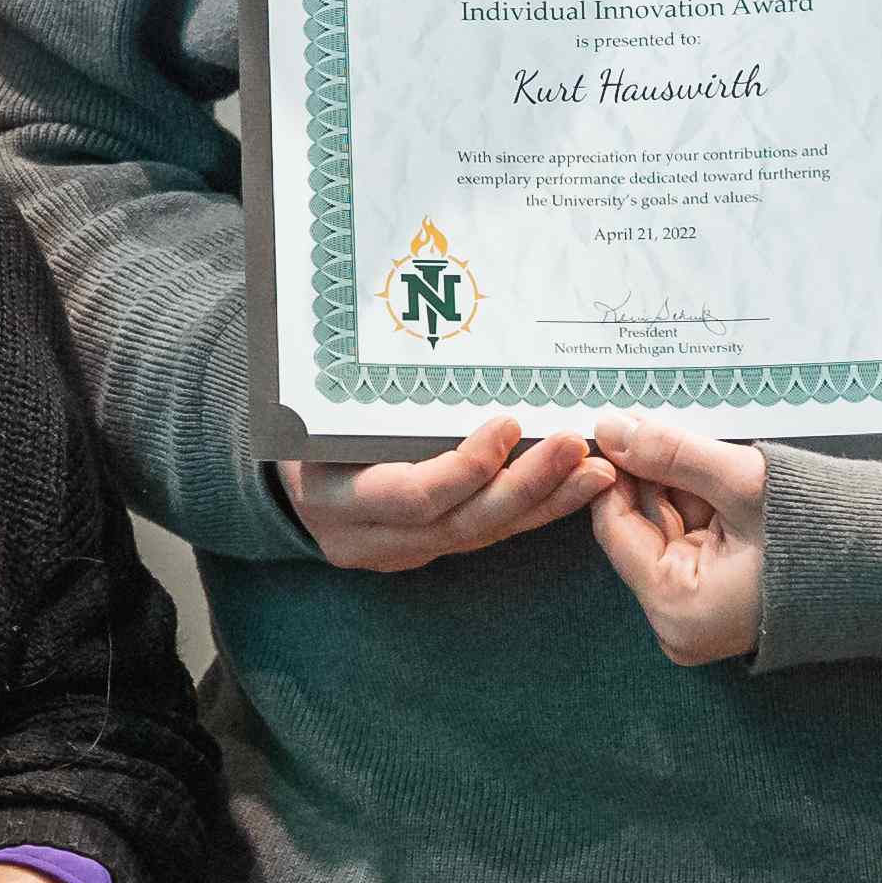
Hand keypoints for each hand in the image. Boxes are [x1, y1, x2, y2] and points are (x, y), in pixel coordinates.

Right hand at [279, 416, 611, 572]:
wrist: (284, 474)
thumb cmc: (301, 422)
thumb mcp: (318, 407)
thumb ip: (366, 394)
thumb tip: (427, 331)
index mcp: (334, 499)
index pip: (412, 496)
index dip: (466, 467)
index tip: (510, 425)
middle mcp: (367, 537)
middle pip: (460, 523)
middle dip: (526, 486)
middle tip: (578, 448)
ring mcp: (400, 551)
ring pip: (483, 534)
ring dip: (546, 502)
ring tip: (597, 471)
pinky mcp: (429, 550)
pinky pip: (488, 534)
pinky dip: (535, 510)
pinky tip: (577, 487)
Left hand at [588, 417, 769, 663]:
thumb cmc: (826, 534)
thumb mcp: (742, 483)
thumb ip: (670, 453)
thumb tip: (609, 428)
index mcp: (677, 608)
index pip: (616, 527)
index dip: (614, 472)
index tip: (613, 424)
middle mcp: (681, 621)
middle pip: (641, 527)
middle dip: (648, 472)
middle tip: (648, 419)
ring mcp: (702, 613)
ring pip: (667, 526)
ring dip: (674, 481)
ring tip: (686, 438)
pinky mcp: (723, 598)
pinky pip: (693, 538)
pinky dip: (698, 500)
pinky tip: (706, 465)